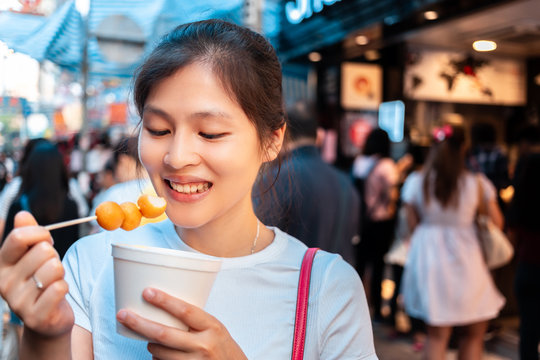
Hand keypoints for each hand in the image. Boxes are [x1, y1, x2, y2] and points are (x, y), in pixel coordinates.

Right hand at [0, 211, 73, 336]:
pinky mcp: (35, 316)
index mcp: (1, 264)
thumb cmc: (41, 281)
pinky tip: (56, 296)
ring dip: (60, 273)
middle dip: (54, 256)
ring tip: (52, 282)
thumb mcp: (33, 255)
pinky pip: (60, 288)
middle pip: (43, 250)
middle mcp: (4, 283)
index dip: (41, 233)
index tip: (46, 240)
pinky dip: (64, 287)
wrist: (47, 319)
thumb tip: (22, 214)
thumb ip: (28, 234)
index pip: (19, 237)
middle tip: (50, 268)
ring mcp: (18, 301)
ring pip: (54, 268)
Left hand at [117, 288, 246, 359]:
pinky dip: (157, 358)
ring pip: (159, 352)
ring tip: (150, 338)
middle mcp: (204, 345)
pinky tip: (160, 354)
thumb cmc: (223, 347)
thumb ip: (195, 320)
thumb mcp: (215, 328)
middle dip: (139, 323)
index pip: (185, 311)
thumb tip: (163, 306)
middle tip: (123, 314)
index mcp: (212, 327)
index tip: (147, 292)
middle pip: (164, 334)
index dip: (165, 301)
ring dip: (149, 344)